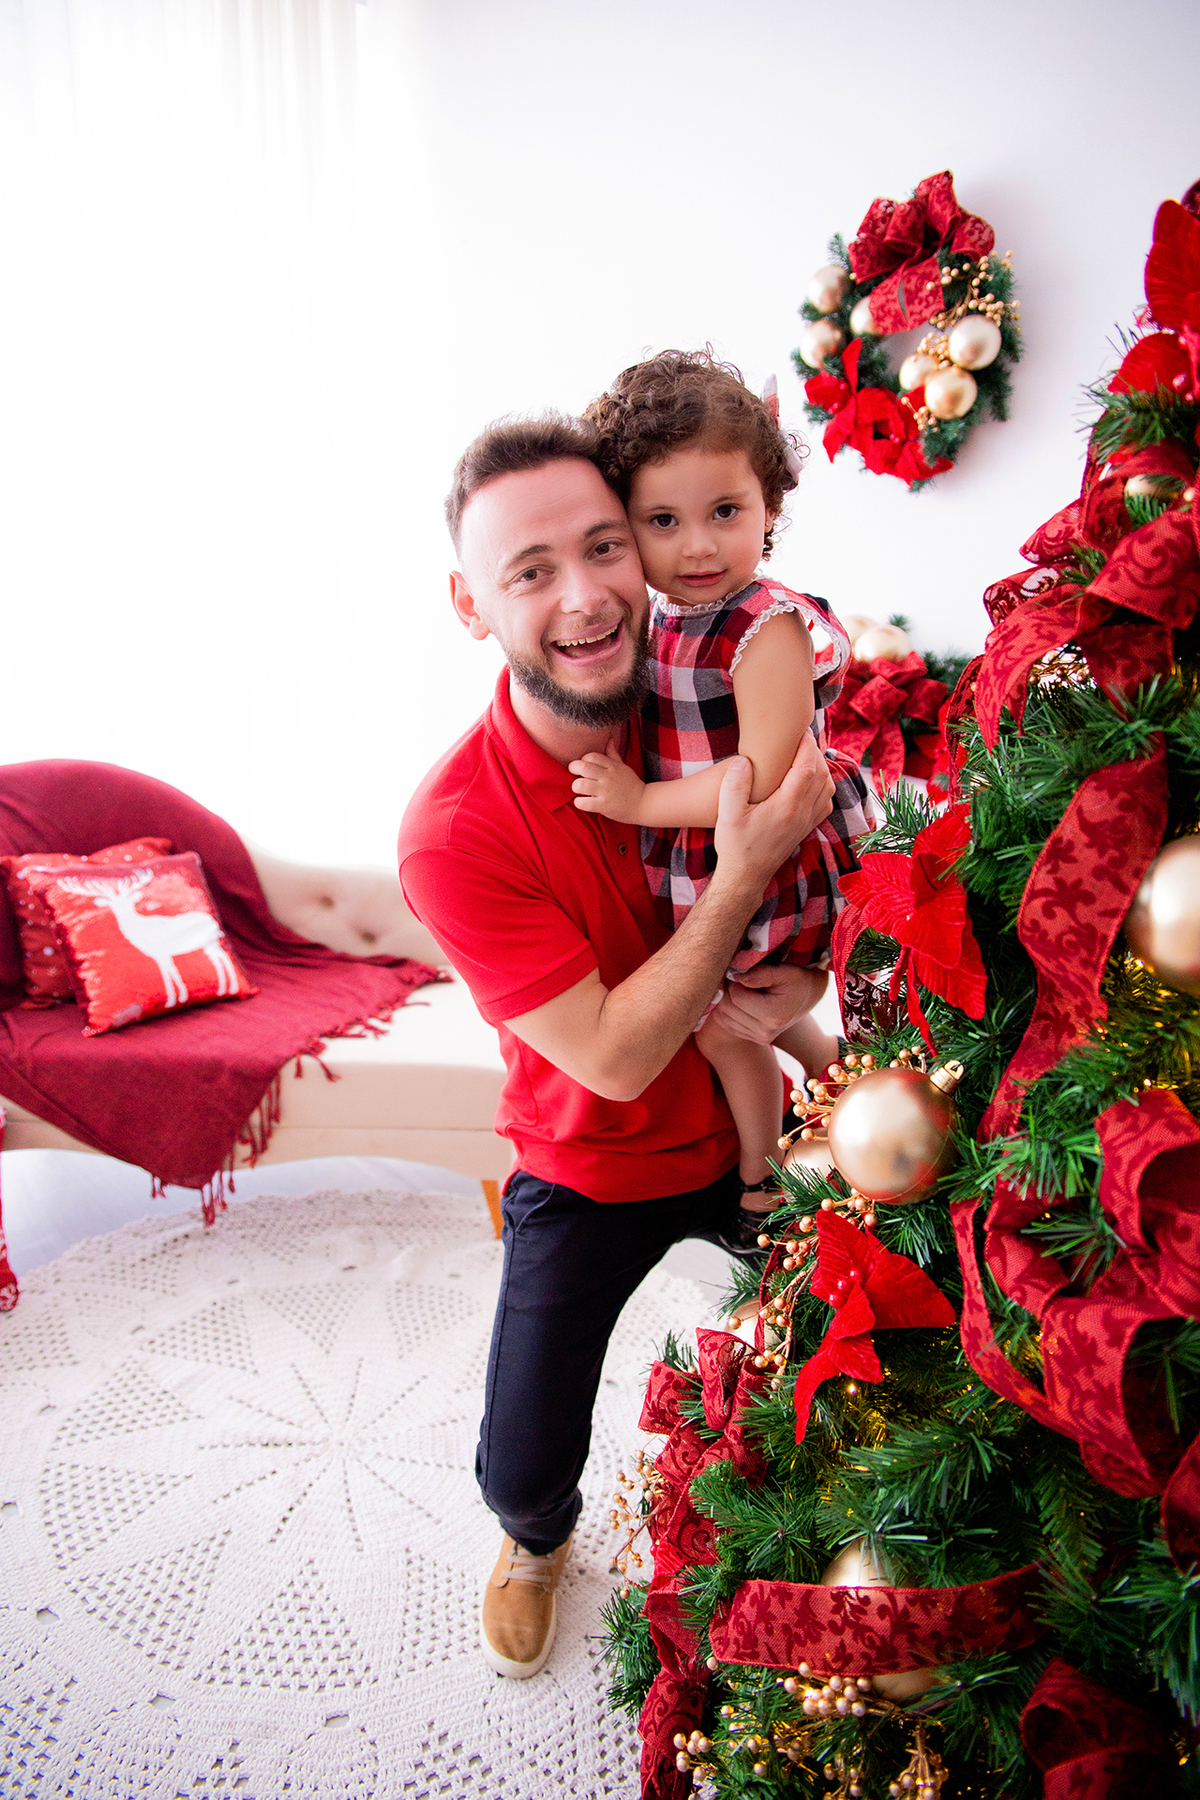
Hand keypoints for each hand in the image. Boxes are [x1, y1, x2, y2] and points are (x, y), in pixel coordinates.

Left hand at [569, 739, 646, 822]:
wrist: (644, 803)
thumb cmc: (631, 785)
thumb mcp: (623, 767)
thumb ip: (613, 754)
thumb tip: (609, 739)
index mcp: (612, 766)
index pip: (591, 756)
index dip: (582, 760)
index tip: (582, 767)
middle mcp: (608, 777)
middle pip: (583, 767)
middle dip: (574, 769)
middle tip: (575, 775)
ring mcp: (606, 791)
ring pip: (580, 785)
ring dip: (575, 787)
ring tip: (579, 790)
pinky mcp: (604, 806)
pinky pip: (583, 803)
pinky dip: (579, 802)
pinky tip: (582, 802)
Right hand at [711, 738, 833, 895]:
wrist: (746, 875)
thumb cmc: (735, 845)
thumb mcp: (727, 814)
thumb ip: (735, 785)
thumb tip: (744, 759)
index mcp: (786, 805)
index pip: (807, 767)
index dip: (807, 745)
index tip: (800, 731)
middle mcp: (802, 813)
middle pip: (821, 773)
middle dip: (814, 752)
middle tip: (801, 738)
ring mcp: (807, 822)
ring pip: (827, 787)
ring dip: (821, 767)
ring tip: (805, 755)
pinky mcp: (807, 828)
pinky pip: (826, 802)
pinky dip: (823, 786)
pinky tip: (810, 781)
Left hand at [714, 963, 828, 1043]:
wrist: (808, 996)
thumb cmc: (797, 980)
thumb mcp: (785, 971)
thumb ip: (760, 973)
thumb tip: (736, 976)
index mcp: (773, 1016)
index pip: (736, 997)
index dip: (733, 980)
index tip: (741, 970)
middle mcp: (765, 1032)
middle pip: (727, 1008)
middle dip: (727, 989)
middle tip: (736, 976)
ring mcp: (760, 1038)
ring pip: (723, 1017)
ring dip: (725, 999)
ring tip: (740, 987)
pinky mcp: (755, 1039)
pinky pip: (727, 1024)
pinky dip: (726, 1011)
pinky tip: (738, 999)